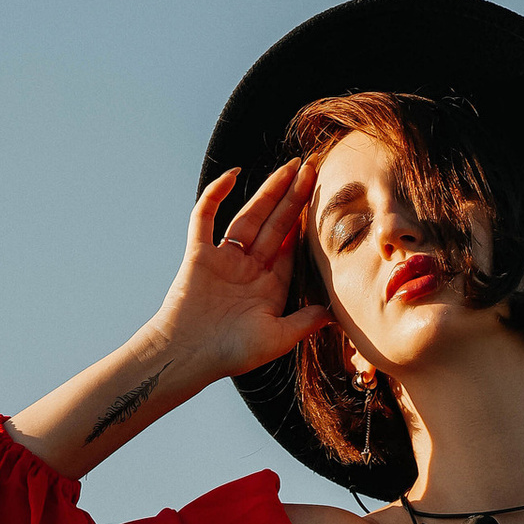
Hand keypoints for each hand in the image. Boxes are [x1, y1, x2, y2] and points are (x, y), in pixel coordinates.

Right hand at [155, 159, 331, 386]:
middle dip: (294, 197)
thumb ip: (305, 321)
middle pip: (275, 224)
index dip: (306, 223)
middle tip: (312, 169)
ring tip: (289, 167)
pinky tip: (234, 174)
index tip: (324, 198)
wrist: (188, 356)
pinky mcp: (199, 252)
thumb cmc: (231, 353)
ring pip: (249, 215)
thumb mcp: (278, 338)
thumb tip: (336, 313)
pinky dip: (216, 194)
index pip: (290, 247)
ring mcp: (223, 258)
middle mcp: (247, 268)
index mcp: (267, 286)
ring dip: (269, 190)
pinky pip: (205, 216)